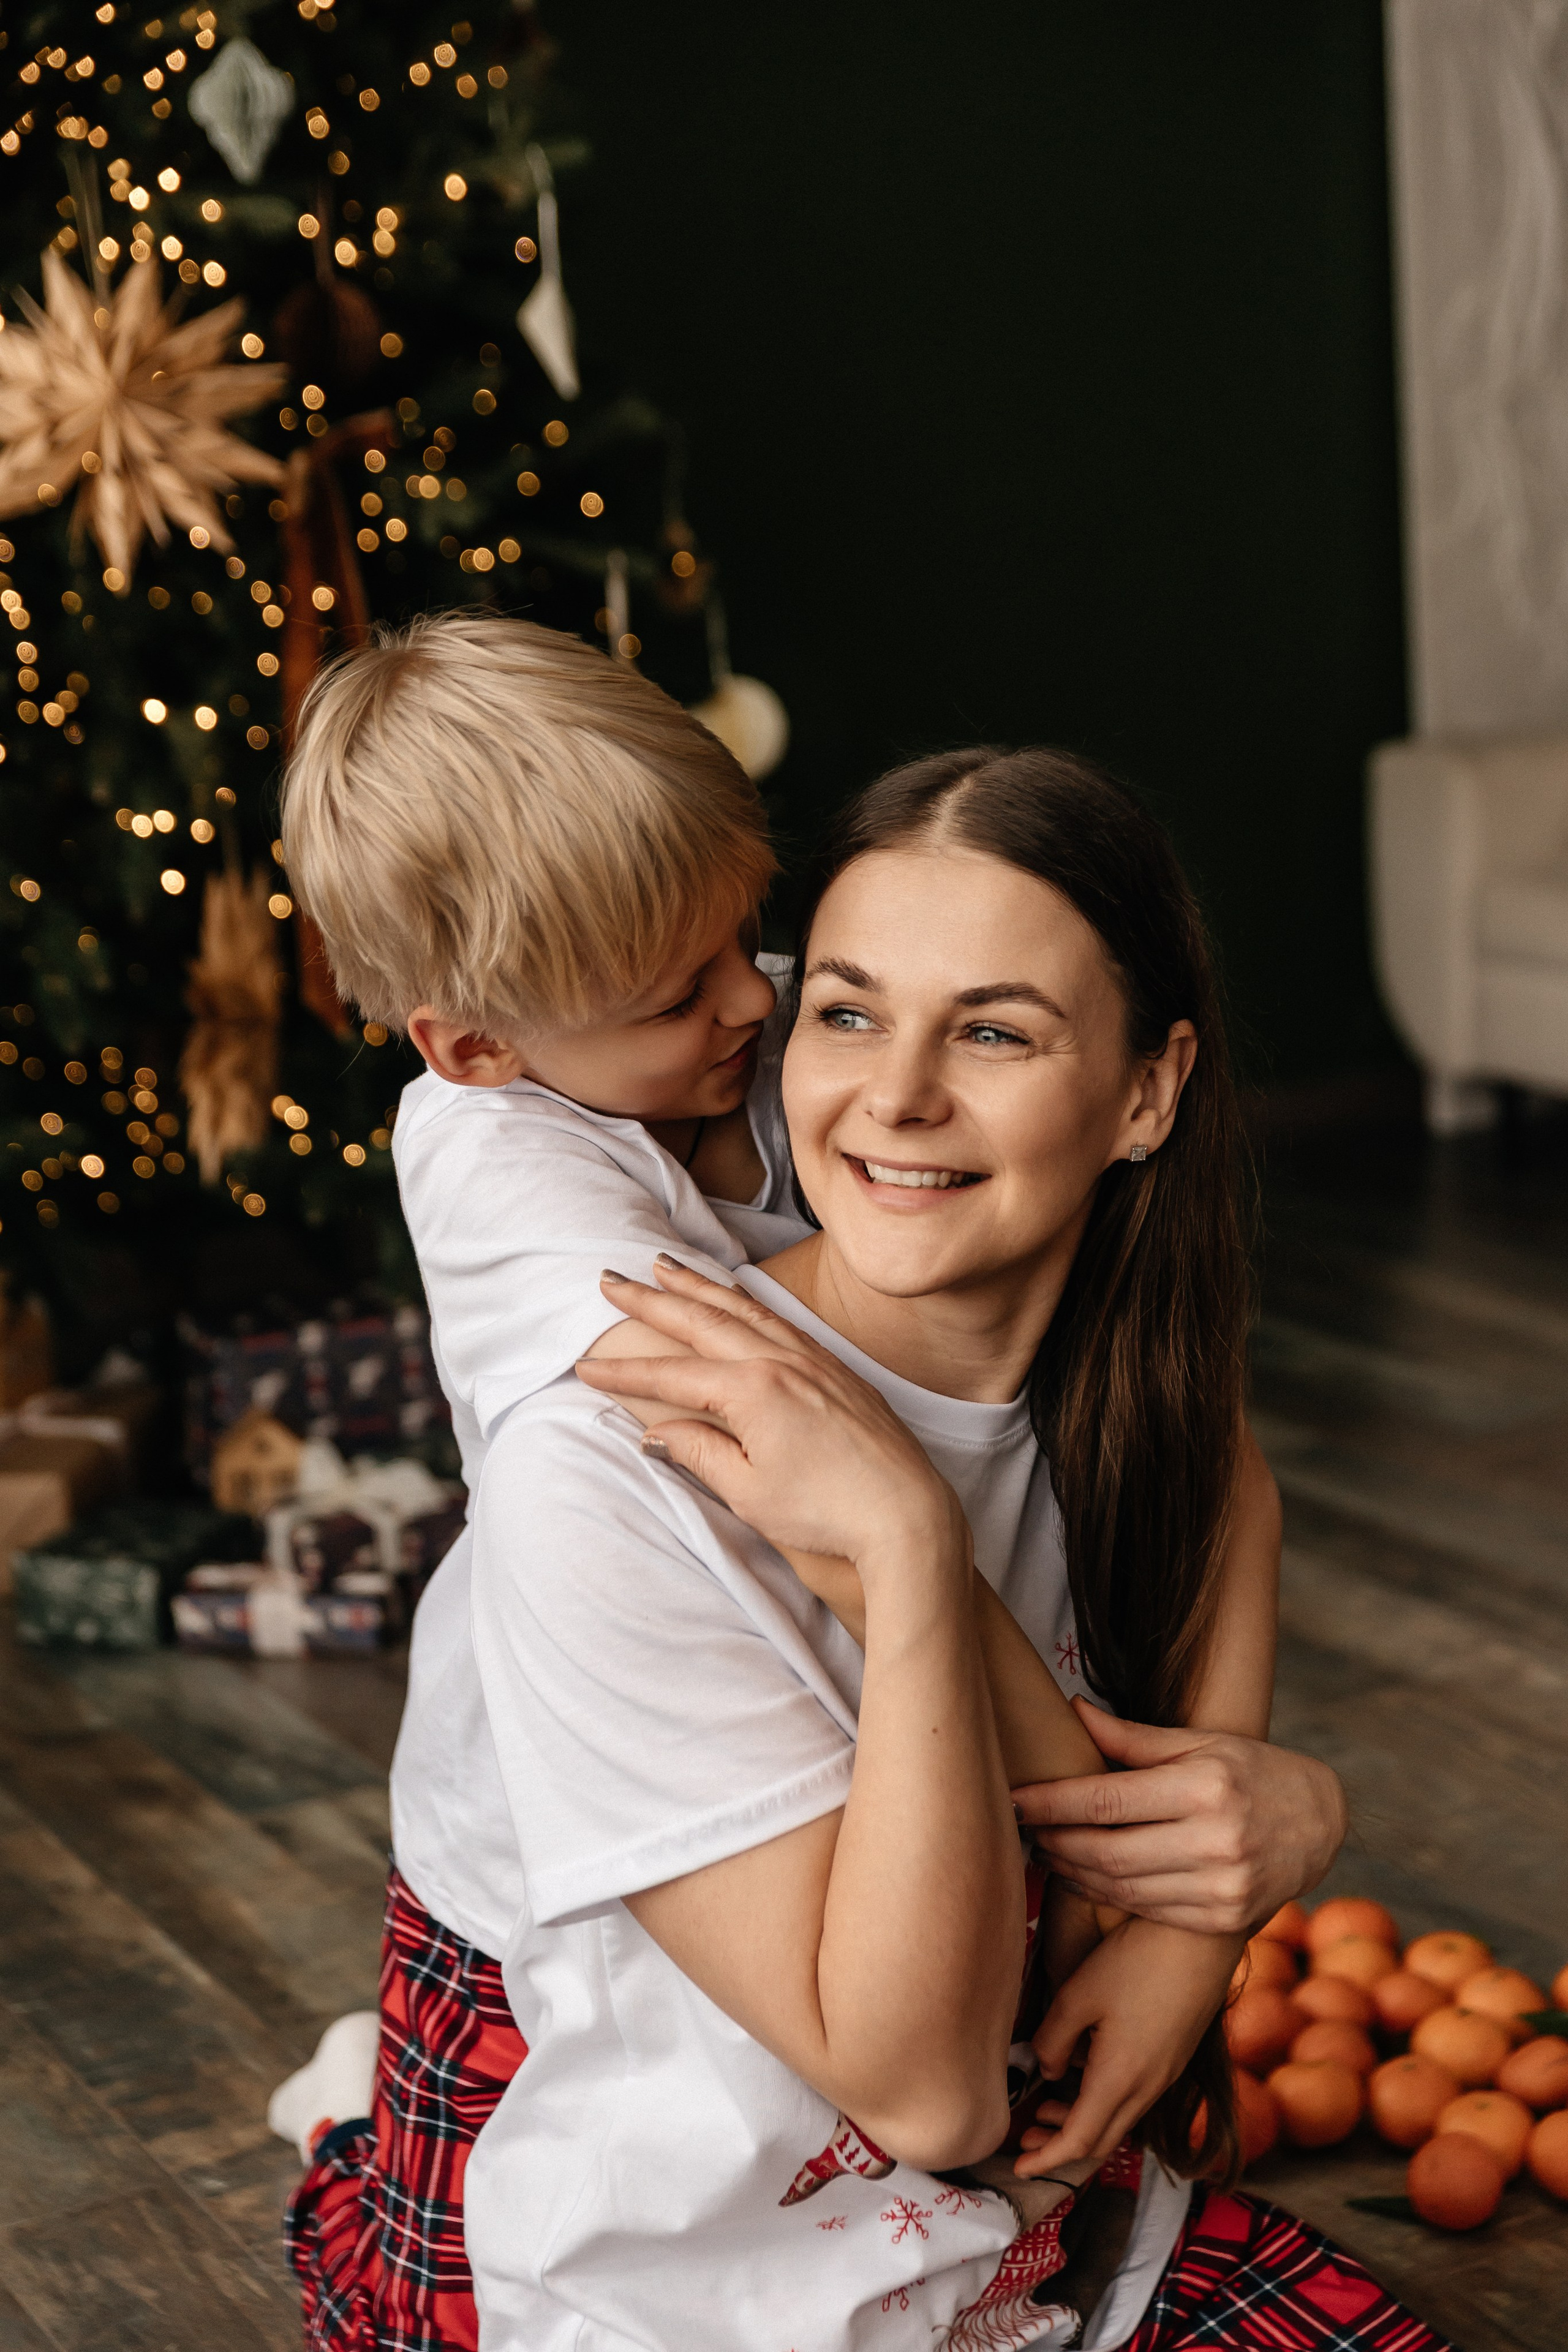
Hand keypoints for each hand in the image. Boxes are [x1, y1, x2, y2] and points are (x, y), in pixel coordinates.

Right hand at [575, 1258, 962, 1580]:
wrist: (906, 1514)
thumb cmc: (829, 1513)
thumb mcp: (750, 1492)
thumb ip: (699, 1452)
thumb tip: (658, 1431)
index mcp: (753, 1391)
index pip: (672, 1376)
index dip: (625, 1373)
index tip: (585, 1366)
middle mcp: (782, 1362)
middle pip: (702, 1321)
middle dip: (652, 1299)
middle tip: (610, 1280)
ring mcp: (814, 1360)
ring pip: (743, 1309)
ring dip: (699, 1286)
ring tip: (664, 1266)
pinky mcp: (837, 1370)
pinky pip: (780, 1320)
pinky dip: (746, 1301)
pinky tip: (735, 1296)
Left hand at [1012, 1701, 1346, 1935]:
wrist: (1321, 1823)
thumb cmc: (1251, 1770)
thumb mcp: (1200, 1742)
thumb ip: (1134, 1738)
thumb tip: (1074, 1712)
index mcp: (1206, 1787)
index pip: (1106, 1798)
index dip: (1050, 1802)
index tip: (1011, 1799)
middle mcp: (1216, 1841)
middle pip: (1106, 1849)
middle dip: (1053, 1840)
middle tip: (1020, 1828)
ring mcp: (1222, 1887)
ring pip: (1121, 1886)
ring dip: (1071, 1871)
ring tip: (1043, 1850)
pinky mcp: (1223, 1920)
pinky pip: (1148, 1911)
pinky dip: (1107, 1895)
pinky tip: (1082, 1877)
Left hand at [1014, 1918, 1237, 2173]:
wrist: (1204, 1939)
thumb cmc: (1138, 1959)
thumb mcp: (1079, 1994)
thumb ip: (1053, 2039)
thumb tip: (1045, 2068)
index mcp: (1120, 2079)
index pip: (1078, 2141)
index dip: (1047, 2159)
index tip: (1019, 2168)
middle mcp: (1148, 2087)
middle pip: (1101, 2139)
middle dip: (1060, 2147)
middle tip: (1026, 2137)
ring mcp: (1166, 2074)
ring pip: (1120, 2119)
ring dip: (1083, 2122)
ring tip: (1046, 2107)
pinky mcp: (1175, 2057)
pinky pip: (1135, 2097)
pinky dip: (1104, 2102)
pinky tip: (1085, 2073)